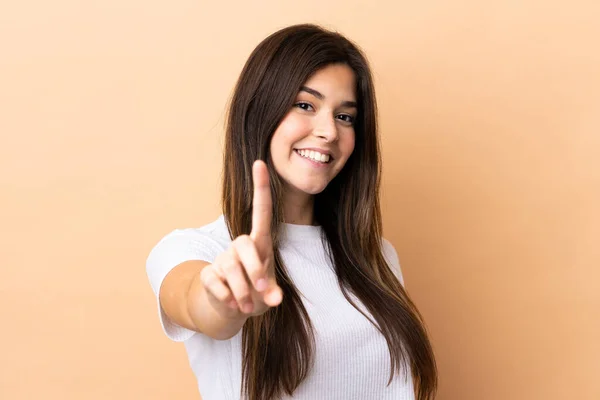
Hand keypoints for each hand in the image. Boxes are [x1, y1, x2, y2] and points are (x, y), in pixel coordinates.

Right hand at [199, 160, 282, 318]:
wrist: (232, 309)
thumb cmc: (257, 293)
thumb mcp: (269, 293)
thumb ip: (273, 293)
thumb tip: (275, 299)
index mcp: (260, 243)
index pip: (261, 210)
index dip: (261, 187)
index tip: (260, 162)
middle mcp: (240, 246)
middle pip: (244, 244)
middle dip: (255, 269)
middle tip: (263, 291)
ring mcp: (222, 258)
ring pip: (231, 269)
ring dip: (243, 293)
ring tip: (248, 307)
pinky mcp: (208, 273)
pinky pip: (216, 283)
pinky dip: (227, 298)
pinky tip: (232, 304)